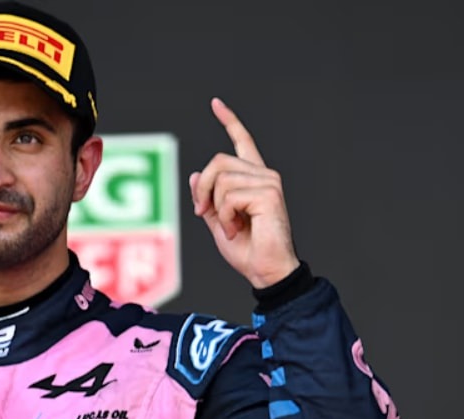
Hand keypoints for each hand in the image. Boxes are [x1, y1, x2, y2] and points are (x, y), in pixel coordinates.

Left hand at [189, 98, 299, 288]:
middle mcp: (264, 175)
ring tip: (230, 227)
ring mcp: (269, 183)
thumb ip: (208, 198)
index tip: (216, 104)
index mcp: (253, 179)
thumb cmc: (246, 250)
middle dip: (202, 189)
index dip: (229, 122)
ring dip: (216, 207)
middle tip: (203, 212)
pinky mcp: (269, 194)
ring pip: (221, 179)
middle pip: (217, 162)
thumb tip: (194, 174)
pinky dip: (226, 216)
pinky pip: (229, 196)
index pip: (242, 143)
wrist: (265, 270)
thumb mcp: (218, 222)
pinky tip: (237, 229)